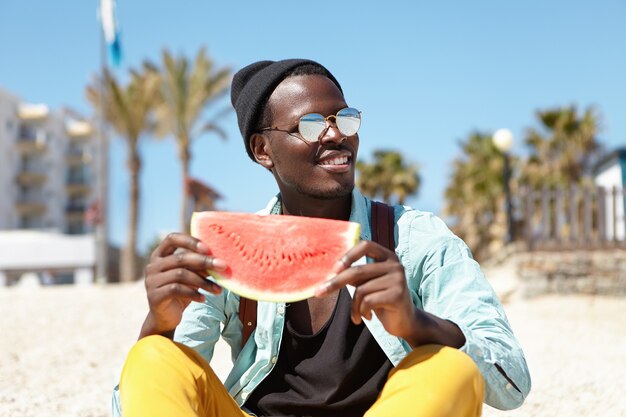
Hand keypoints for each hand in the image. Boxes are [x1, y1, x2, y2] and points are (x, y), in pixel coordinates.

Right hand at [140, 233, 225, 338]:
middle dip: (204, 262)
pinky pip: (177, 289)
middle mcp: (153, 265)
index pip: (172, 238)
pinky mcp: (154, 295)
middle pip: (180, 258)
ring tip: (217, 290)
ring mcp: (151, 280)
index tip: (208, 248)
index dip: (190, 241)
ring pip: (181, 274)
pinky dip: (193, 293)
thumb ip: (199, 266)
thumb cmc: (181, 292)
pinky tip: (203, 298)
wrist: (166, 317)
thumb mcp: (191, 276)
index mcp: (160, 255)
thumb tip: (220, 261)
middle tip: (223, 266)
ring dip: (203, 282)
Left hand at [315, 240, 465, 348]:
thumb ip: (356, 274)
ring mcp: (398, 279)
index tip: (334, 269)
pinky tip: (367, 317)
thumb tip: (330, 270)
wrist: (406, 322)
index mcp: (387, 256)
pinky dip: (361, 312)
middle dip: (335, 283)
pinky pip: (368, 301)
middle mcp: (395, 264)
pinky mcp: (398, 295)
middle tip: (319, 292)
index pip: (365, 245)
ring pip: (361, 290)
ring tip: (357, 315)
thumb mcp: (369, 283)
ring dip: (353, 306)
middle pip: (357, 271)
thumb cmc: (382, 301)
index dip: (348, 255)